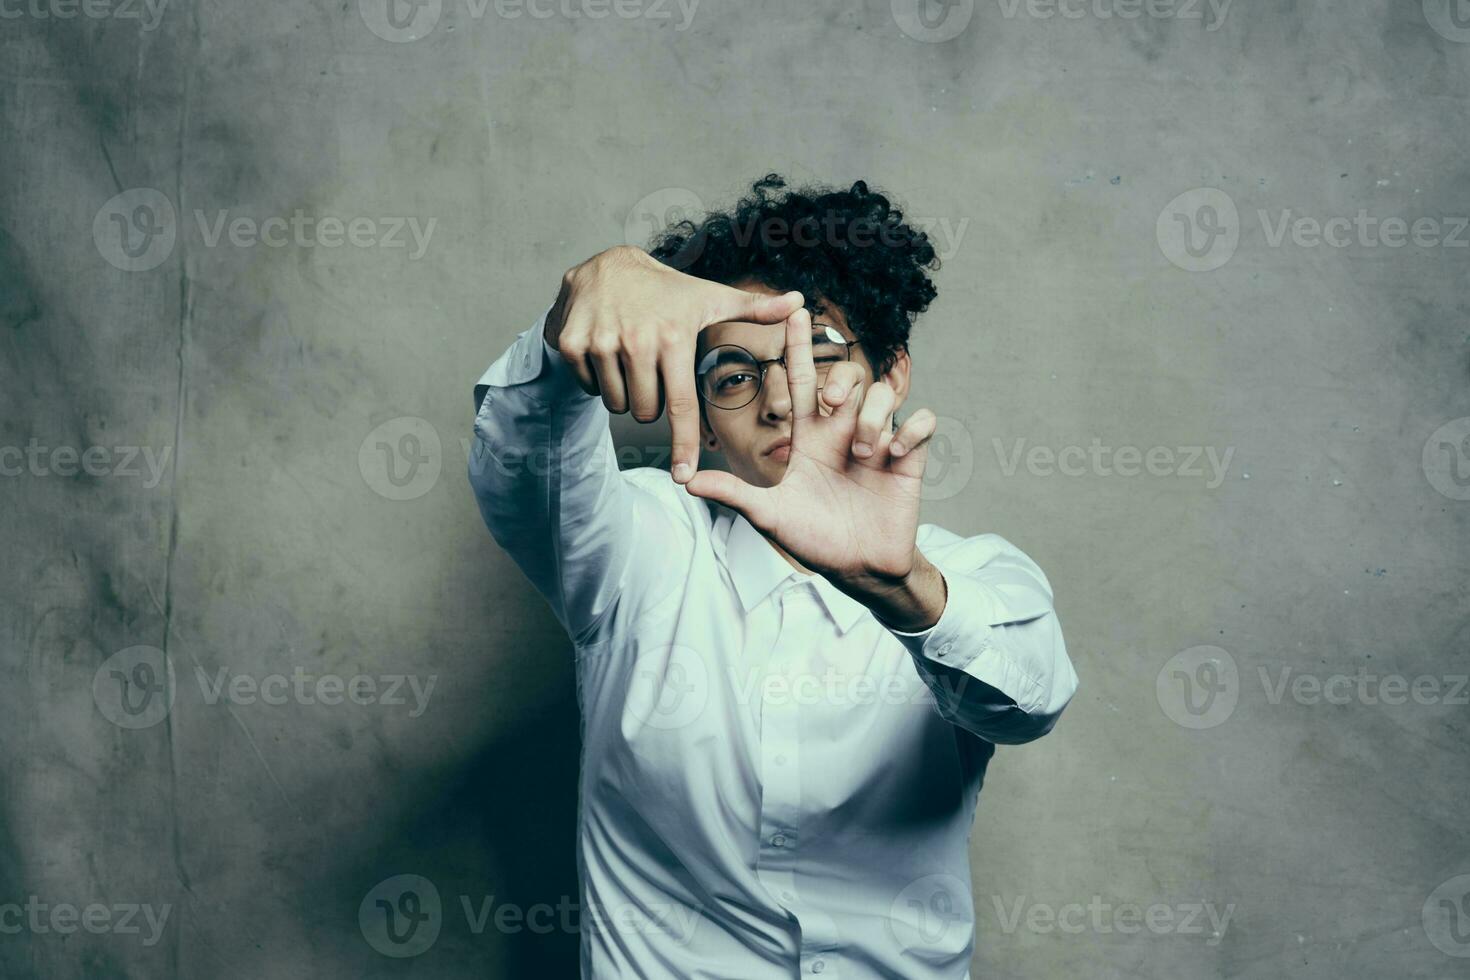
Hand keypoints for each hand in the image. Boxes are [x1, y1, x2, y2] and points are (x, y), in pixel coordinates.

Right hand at [545, 246, 803, 482]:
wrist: (605, 265)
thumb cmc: (667, 290)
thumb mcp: (710, 297)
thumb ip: (756, 309)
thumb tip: (800, 302)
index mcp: (675, 337)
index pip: (681, 405)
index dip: (682, 445)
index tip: (684, 476)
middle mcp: (638, 340)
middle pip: (645, 411)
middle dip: (651, 402)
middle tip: (653, 370)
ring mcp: (601, 342)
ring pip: (617, 404)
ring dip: (625, 393)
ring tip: (631, 359)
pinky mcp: (572, 344)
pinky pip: (591, 388)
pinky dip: (599, 380)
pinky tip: (607, 351)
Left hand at [685, 309, 941, 590]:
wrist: (858, 569)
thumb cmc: (814, 540)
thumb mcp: (770, 517)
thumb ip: (734, 495)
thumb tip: (686, 482)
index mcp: (809, 437)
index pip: (802, 380)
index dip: (798, 346)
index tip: (795, 311)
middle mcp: (843, 432)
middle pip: (849, 376)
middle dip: (842, 379)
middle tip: (832, 404)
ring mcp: (878, 442)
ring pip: (884, 395)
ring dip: (872, 416)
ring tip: (863, 452)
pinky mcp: (909, 459)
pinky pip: (922, 421)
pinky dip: (913, 429)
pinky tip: (897, 453)